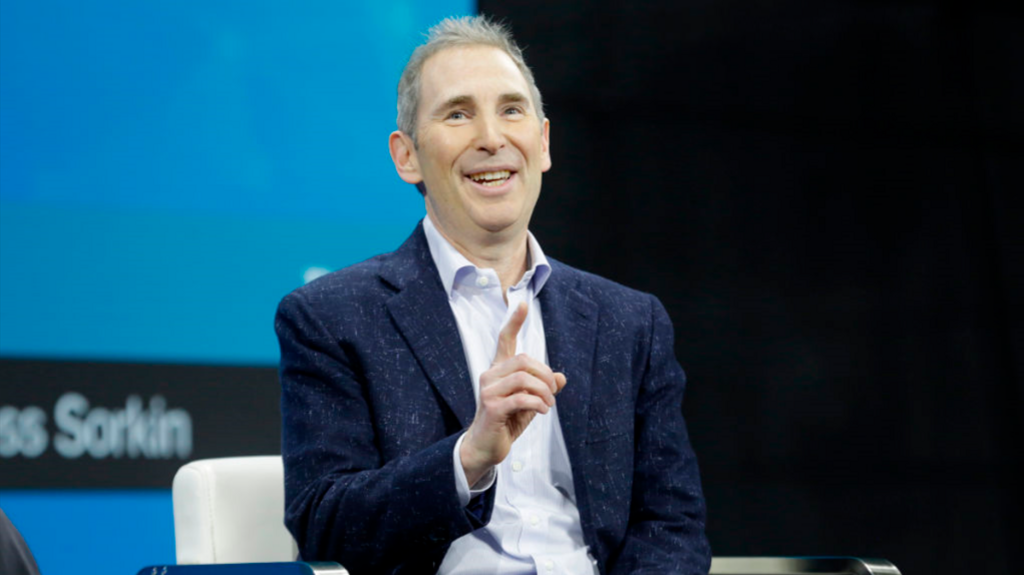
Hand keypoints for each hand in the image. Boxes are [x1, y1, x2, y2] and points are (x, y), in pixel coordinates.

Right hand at [460, 302, 567, 484]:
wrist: (486, 447)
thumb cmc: (506, 422)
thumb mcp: (529, 403)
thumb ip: (543, 389)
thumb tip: (562, 377)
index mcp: (498, 370)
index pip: (504, 340)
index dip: (514, 322)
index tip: (522, 304)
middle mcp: (490, 375)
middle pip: (524, 360)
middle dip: (545, 374)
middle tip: (553, 391)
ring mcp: (488, 391)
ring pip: (524, 378)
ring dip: (544, 392)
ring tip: (548, 404)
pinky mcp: (491, 407)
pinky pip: (521, 398)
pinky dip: (538, 404)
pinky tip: (542, 411)